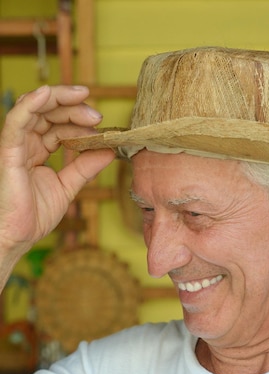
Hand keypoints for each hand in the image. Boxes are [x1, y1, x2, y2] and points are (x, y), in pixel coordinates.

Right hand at [0, 85, 114, 279]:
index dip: (79, 122)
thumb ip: (85, 168)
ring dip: (59, 101)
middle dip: (73, 108)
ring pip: (35, 109)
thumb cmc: (35, 215)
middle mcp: (26, 144)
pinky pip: (16, 121)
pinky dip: (30, 104)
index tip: (101, 126)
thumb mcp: (68, 187)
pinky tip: (45, 93)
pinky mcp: (9, 151)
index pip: (59, 126)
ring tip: (82, 99)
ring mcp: (17, 145)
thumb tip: (108, 151)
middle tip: (96, 114)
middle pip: (49, 113)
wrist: (18, 236)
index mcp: (38, 150)